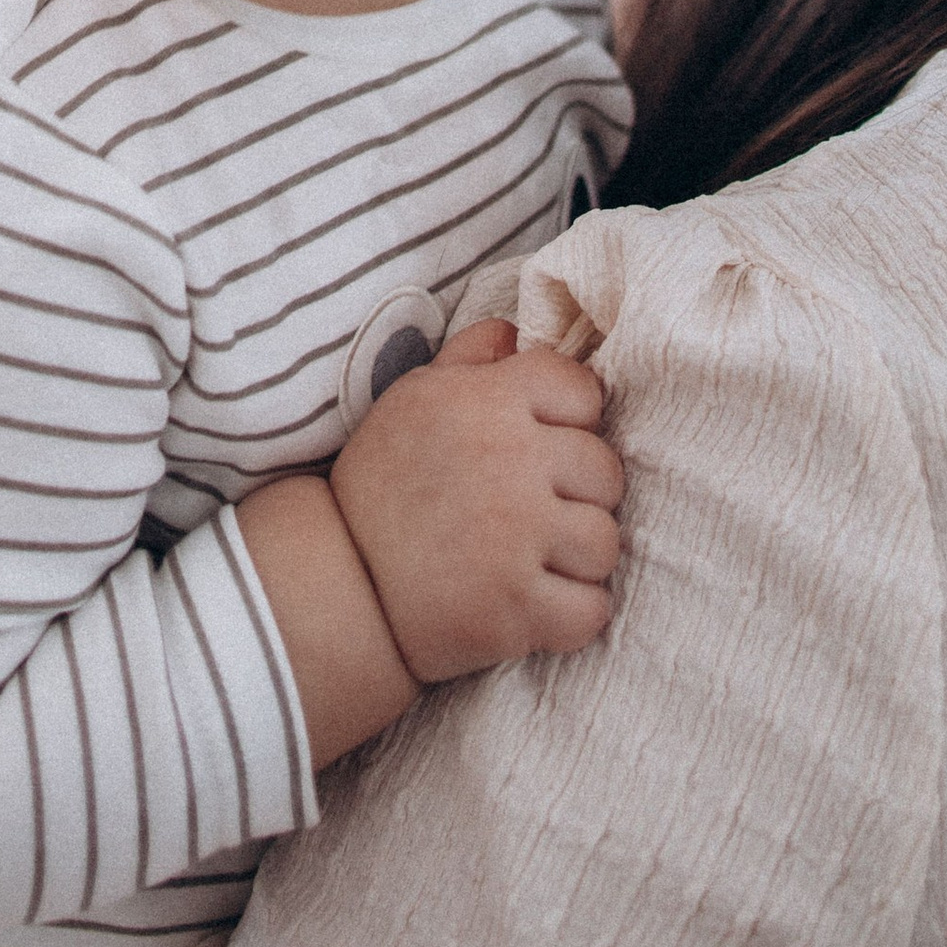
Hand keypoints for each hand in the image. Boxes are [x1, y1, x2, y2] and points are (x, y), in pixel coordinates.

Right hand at [329, 325, 621, 683]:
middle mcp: (509, 461)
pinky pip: (592, 610)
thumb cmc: (382, 485)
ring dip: (577, 558)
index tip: (540, 449)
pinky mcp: (518, 608)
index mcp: (486, 401)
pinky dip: (571, 614)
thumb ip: (471, 358)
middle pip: (605, 472)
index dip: (570, 420)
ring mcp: (517, 538)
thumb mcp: (413, 400)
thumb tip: (516, 331)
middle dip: (579, 494)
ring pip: (605, 542)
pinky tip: (534, 604)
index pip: (582, 391)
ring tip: (532, 560)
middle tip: (534, 513)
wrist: (341, 582)